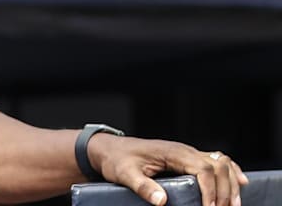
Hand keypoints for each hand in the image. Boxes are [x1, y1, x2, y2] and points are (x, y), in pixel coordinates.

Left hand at [88, 133, 247, 205]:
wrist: (110, 149)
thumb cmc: (117, 160)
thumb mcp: (124, 174)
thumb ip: (142, 187)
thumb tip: (161, 201)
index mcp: (172, 152)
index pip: (203, 168)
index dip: (211, 190)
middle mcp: (184, 150)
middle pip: (218, 166)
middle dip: (225, 190)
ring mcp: (188, 153)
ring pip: (221, 163)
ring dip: (231, 183)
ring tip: (233, 205)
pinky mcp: (188, 159)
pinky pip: (216, 162)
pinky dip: (230, 173)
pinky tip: (239, 184)